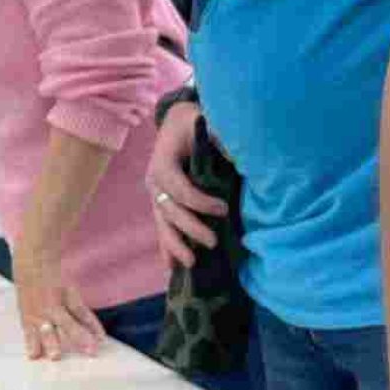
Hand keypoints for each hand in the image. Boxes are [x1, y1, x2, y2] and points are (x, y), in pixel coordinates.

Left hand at [13, 243, 104, 360]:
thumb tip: (37, 337)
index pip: (28, 327)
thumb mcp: (22, 295)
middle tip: (56, 356)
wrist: (36, 250)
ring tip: (91, 350)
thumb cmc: (27, 274)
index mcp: (26, 307)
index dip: (31, 341)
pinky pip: (82, 310)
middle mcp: (40, 305)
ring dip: (79, 336)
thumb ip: (30, 314)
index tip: (33, 356)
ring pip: (68, 319)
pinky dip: (92, 323)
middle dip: (51, 341)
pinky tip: (100, 336)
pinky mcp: (69, 291)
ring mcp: (56, 298)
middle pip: (46, 325)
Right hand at [146, 101, 224, 268]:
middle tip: (212, 242)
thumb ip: (216, 138)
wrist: (176, 122)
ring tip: (190, 263)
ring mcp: (155, 195)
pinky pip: (162, 227)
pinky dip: (166, 247)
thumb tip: (236, 155)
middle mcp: (154, 181)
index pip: (177, 187)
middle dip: (189, 228)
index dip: (198, 201)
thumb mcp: (203, 121)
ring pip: (162, 224)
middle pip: (169, 210)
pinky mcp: (161, 204)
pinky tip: (171, 267)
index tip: (223, 209)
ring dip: (175, 245)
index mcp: (162, 162)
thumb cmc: (191, 123)